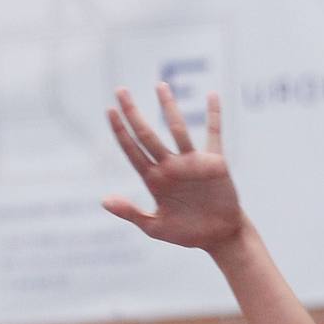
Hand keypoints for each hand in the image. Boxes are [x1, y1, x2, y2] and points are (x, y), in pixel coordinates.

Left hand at [102, 83, 245, 251]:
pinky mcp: (214, 162)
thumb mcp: (155, 228)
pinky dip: (214, 115)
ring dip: (168, 107)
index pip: (132, 151)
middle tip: (120, 90)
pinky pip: (213, 134)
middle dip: (133, 112)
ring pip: (177, 129)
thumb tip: (104, 201)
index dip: (120, 132)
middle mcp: (170, 166)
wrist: (218, 237)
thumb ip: (131, 213)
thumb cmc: (186, 233)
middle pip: (147, 134)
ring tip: (160, 86)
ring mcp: (191, 161)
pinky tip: (211, 95)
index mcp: (154, 180)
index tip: (109, 111)